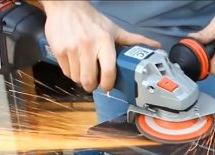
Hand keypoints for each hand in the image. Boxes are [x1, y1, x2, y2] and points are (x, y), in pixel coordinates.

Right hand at [42, 1, 159, 91]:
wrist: (66, 6)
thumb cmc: (92, 20)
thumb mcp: (114, 29)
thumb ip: (133, 40)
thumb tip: (156, 46)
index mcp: (104, 41)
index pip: (108, 71)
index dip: (108, 84)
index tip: (107, 86)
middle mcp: (87, 45)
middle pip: (89, 79)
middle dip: (92, 85)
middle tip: (94, 81)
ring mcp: (71, 48)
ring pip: (77, 78)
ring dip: (81, 78)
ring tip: (84, 69)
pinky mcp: (59, 50)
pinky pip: (66, 72)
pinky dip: (71, 72)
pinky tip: (75, 62)